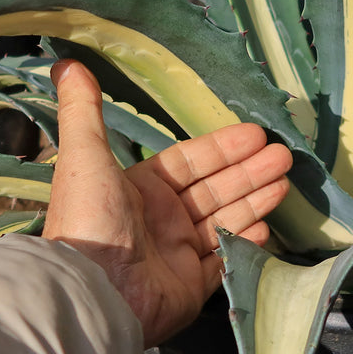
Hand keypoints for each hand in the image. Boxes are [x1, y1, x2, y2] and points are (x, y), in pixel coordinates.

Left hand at [42, 61, 291, 346]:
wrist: (95, 291)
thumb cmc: (91, 221)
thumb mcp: (84, 156)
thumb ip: (83, 111)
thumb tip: (67, 62)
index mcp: (140, 190)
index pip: (191, 162)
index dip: (223, 148)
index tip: (255, 135)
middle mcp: (161, 220)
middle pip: (216, 188)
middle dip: (250, 170)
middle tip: (284, 155)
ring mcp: (179, 254)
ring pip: (226, 220)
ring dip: (255, 200)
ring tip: (285, 181)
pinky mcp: (192, 286)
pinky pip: (226, 260)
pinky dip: (245, 243)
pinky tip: (267, 226)